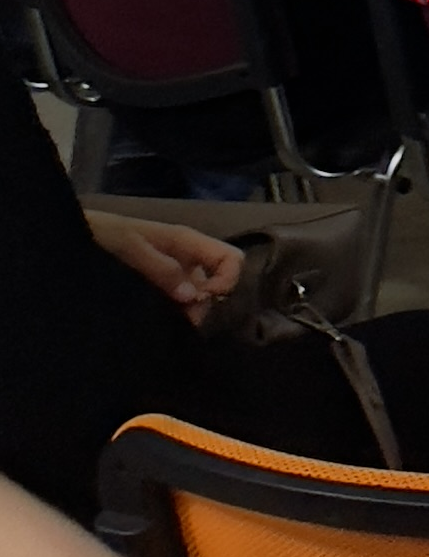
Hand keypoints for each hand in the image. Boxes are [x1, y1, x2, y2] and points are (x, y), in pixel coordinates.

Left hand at [85, 218, 241, 323]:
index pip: (231, 257)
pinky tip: (155, 320)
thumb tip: (192, 296)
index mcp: (187, 241)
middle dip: (205, 303)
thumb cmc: (104, 234)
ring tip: (164, 323)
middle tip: (180, 320)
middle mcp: (185, 257)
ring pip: (196, 294)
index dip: (227, 280)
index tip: (203, 300)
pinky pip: (176, 300)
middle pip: (216, 281)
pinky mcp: (155, 285)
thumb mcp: (131, 247)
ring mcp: (171, 272)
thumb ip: (162, 268)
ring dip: (188, 311)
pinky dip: (173, 313)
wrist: (70, 234)